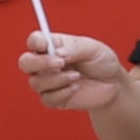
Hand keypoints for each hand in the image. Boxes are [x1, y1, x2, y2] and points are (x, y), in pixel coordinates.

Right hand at [13, 29, 136, 112]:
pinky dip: (62, 93)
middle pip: (25, 62)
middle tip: (60, 63)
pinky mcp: (53, 98)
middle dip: (40, 63)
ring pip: (36, 82)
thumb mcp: (93, 49)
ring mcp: (48, 81)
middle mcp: (46, 63)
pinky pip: (47, 98)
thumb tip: (58, 53)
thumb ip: (74, 48)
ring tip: (76, 76)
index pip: (34, 41)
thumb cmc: (102, 63)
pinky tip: (75, 88)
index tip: (44, 45)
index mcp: (54, 46)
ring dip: (57, 79)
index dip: (35, 42)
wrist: (114, 85)